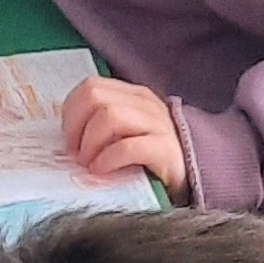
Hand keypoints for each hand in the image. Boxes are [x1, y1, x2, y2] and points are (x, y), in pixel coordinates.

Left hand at [62, 76, 187, 195]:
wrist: (196, 176)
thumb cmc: (151, 159)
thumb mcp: (125, 133)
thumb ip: (101, 125)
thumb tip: (67, 137)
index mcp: (132, 95)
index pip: (90, 86)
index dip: (71, 112)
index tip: (70, 139)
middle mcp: (144, 104)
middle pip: (95, 97)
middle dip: (76, 126)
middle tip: (76, 153)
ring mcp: (157, 124)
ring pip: (109, 116)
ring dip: (90, 143)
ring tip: (89, 164)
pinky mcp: (165, 149)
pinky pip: (128, 146)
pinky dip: (108, 159)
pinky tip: (102, 170)